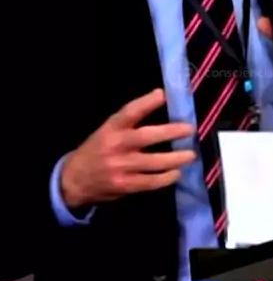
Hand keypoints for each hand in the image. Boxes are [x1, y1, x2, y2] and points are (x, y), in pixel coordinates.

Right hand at [61, 88, 195, 209]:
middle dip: (170, 132)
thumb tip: (161, 107)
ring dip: (175, 159)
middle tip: (189, 129)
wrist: (74, 180)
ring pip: (153, 163)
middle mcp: (116, 145)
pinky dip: (165, 178)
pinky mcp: (124, 185)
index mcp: (111, 128)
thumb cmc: (97, 150)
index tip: (163, 94)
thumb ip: (129, 123)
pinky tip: (176, 173)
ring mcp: (120, 167)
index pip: (129, 112)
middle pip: (146, 137)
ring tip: (190, 155)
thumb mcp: (107, 130)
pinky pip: (150, 182)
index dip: (146, 102)